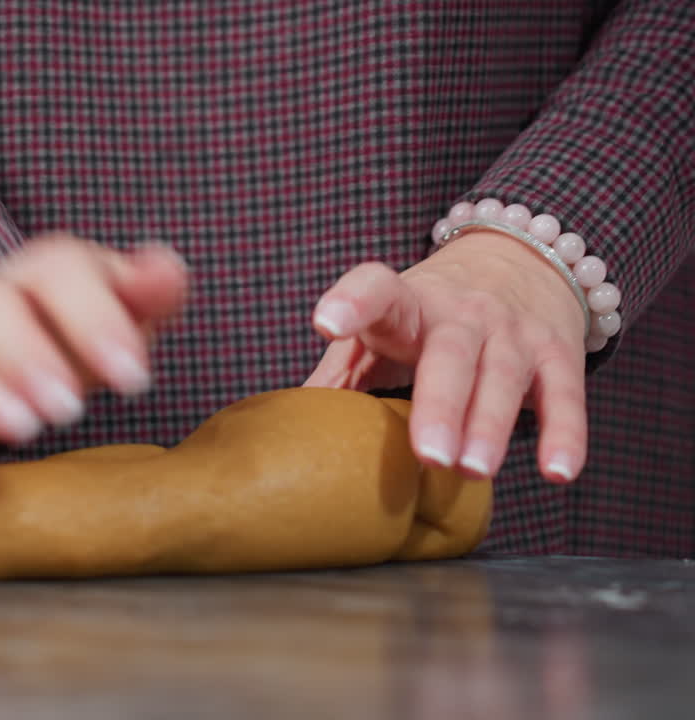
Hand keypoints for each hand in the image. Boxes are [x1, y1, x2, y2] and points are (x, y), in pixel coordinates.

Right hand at [0, 233, 188, 459]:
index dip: (95, 318)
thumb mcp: (129, 314)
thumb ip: (152, 291)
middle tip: (68, 408)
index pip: (60, 268)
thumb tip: (165, 270)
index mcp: (48, 270)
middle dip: (26, 353)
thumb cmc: (84, 335)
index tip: (135, 379)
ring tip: (21, 427)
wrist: (27, 353)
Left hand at [304, 231, 587, 482]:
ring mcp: (512, 331)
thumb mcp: (381, 331)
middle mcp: (461, 312)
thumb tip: (285, 434)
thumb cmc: (425, 316)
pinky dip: (565, 434)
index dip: (351, 301)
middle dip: (440, 404)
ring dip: (490, 424)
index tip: (326, 323)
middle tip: (426, 455)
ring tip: (472, 470)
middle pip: (450, 352)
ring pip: (504, 375)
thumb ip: (340, 375)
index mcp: (405, 304)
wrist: (521, 262)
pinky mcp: (559, 353)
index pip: (376, 289)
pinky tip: (557, 472)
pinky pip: (565, 395)